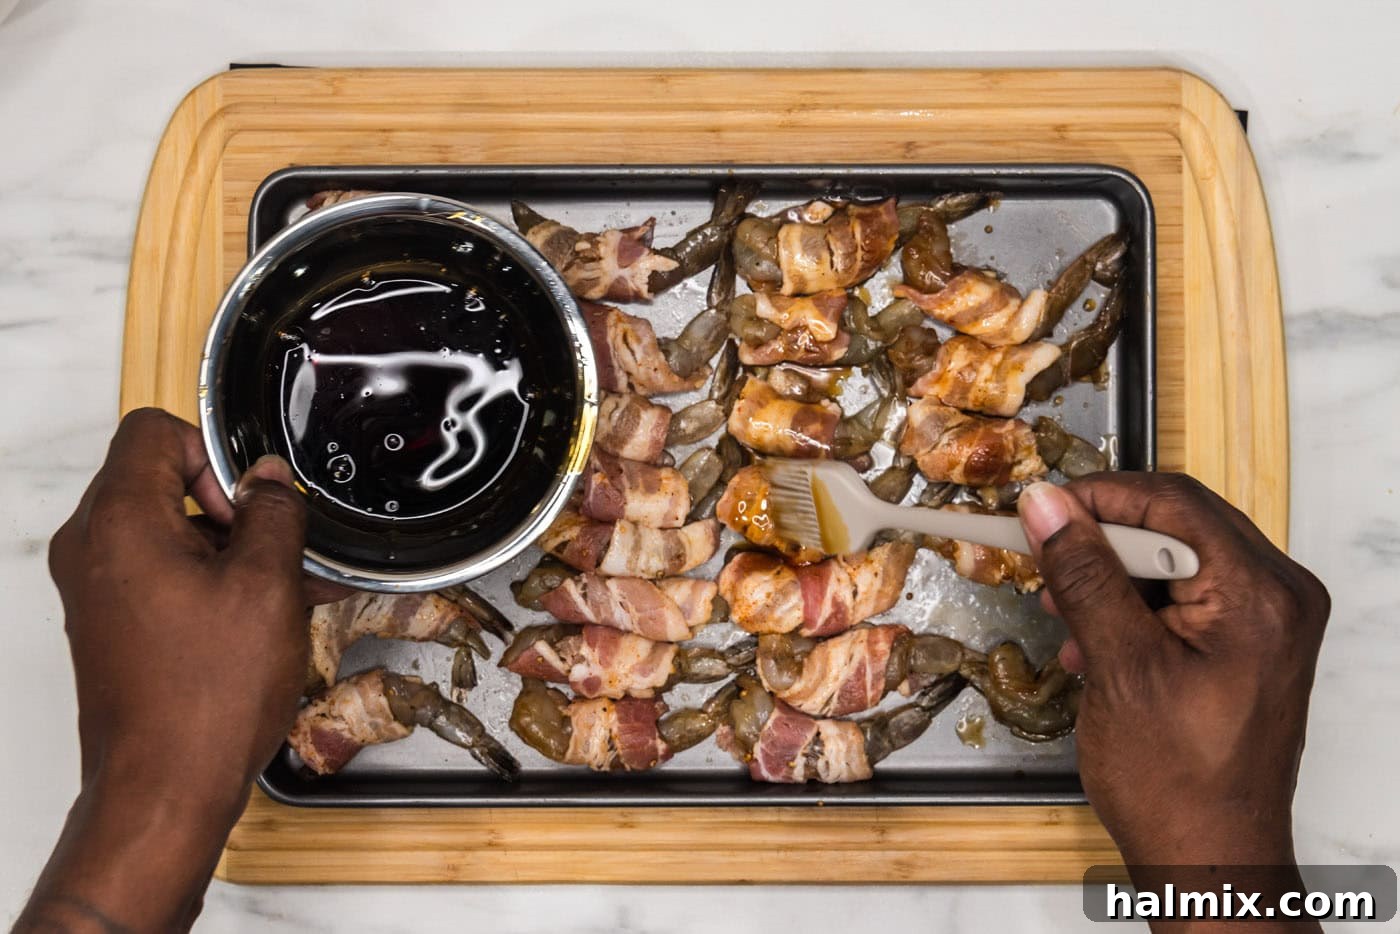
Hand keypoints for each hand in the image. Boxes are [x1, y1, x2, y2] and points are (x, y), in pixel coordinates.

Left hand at [18, 408, 313, 931]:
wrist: (163, 787)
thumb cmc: (203, 699)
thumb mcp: (266, 586)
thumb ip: (272, 515)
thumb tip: (268, 482)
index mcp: (120, 523)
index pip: (153, 430)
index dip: (213, 451)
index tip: (251, 499)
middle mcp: (93, 549)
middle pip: (159, 478)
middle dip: (228, 504)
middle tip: (275, 544)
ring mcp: (96, 588)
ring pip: (166, 529)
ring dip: (228, 546)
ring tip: (287, 588)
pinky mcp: (109, 621)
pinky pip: (160, 571)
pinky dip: (209, 578)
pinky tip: (265, 613)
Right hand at [1017, 474, 1328, 867]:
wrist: (1210, 858)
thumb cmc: (1175, 782)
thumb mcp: (1119, 667)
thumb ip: (1084, 576)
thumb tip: (1045, 507)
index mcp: (1261, 595)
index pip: (1173, 503)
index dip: (1096, 499)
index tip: (1036, 511)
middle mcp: (1278, 596)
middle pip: (1177, 525)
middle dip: (1103, 542)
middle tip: (1045, 565)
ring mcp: (1268, 620)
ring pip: (1174, 558)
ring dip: (1111, 578)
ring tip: (1065, 618)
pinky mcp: (1249, 643)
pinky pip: (1184, 595)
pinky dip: (1132, 607)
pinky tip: (1093, 644)